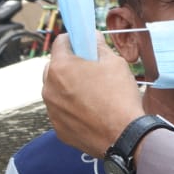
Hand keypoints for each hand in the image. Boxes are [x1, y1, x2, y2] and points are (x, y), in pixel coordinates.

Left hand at [42, 33, 143, 157]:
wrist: (124, 136)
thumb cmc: (120, 96)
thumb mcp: (115, 63)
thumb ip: (99, 47)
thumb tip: (92, 37)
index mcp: (60, 67)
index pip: (60, 42)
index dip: (74, 40)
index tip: (84, 44)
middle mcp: (49, 88)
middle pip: (55, 67)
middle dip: (70, 65)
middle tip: (91, 70)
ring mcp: (51, 110)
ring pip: (57, 91)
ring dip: (69, 88)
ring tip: (94, 95)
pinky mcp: (58, 129)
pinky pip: (62, 112)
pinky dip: (72, 109)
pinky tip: (92, 113)